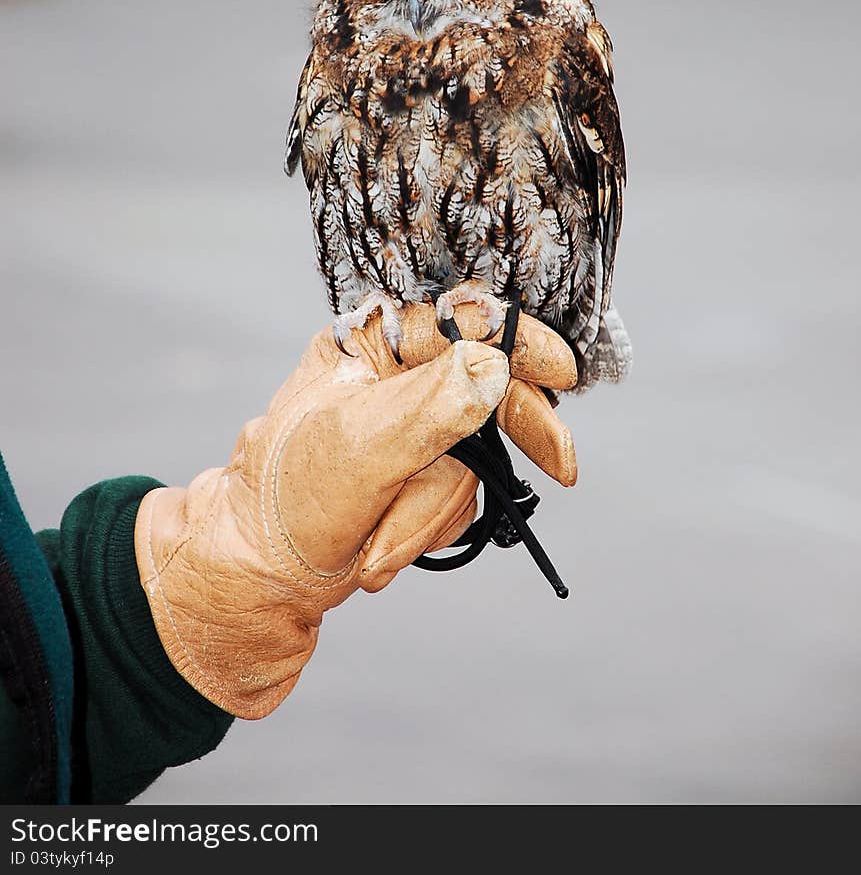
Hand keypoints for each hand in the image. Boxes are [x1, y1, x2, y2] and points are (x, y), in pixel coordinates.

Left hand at [135, 302, 576, 717]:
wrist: (255, 582)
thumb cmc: (287, 501)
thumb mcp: (359, 448)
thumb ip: (430, 407)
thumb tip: (494, 366)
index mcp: (371, 344)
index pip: (462, 319)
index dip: (518, 340)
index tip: (562, 373)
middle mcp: (395, 378)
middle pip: (486, 391)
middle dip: (505, 442)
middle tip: (563, 470)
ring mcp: (409, 429)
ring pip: (475, 457)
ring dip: (430, 512)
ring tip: (374, 547)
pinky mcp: (418, 475)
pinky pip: (458, 496)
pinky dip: (424, 528)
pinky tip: (378, 548)